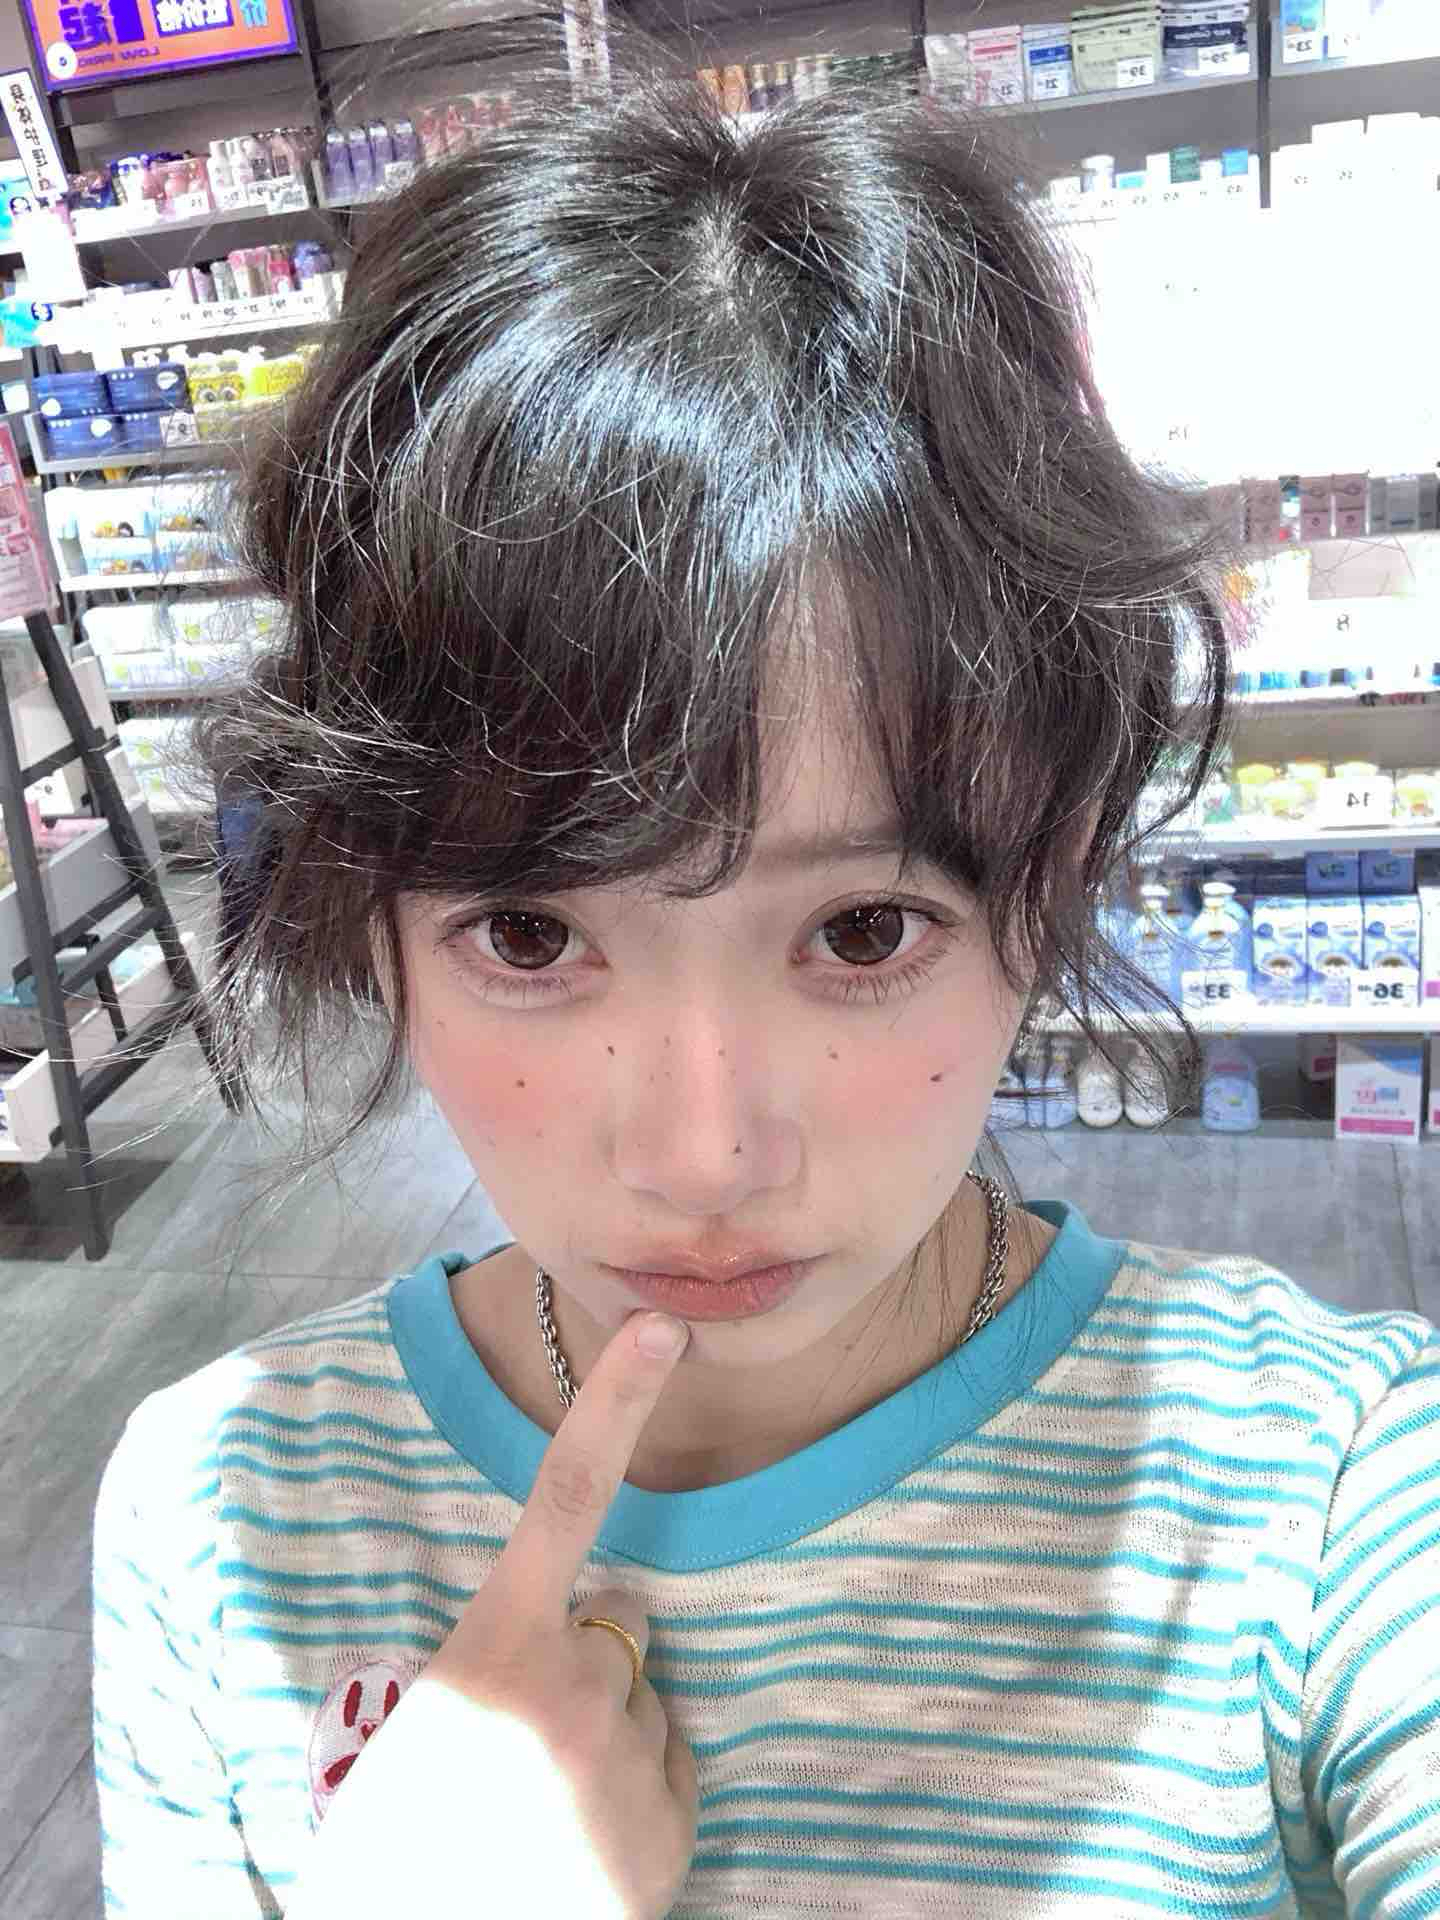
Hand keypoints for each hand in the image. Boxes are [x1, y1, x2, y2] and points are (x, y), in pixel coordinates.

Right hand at [285, 1309, 697, 1919]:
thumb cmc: (398, 1839)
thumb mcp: (426, 1717)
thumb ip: (504, 1649)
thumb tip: (600, 1616)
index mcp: (496, 1651)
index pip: (566, 1498)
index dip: (617, 1402)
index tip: (665, 1328)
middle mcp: (573, 1695)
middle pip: (621, 1622)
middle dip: (589, 1656)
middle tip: (520, 1740)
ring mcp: (627, 1768)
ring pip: (646, 1698)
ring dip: (609, 1732)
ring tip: (541, 1805)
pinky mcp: (670, 1836)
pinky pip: (672, 1765)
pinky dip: (638, 1793)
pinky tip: (580, 1843)